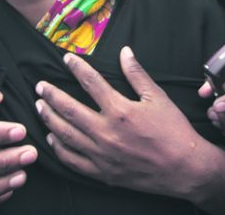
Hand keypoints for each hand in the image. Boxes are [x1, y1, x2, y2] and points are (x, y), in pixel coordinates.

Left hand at [35, 47, 224, 200]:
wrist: (184, 168)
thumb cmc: (174, 131)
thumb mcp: (158, 97)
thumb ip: (137, 74)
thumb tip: (125, 51)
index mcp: (120, 110)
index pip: (91, 82)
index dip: (77, 68)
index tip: (66, 59)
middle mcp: (106, 132)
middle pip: (69, 109)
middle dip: (51, 95)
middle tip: (40, 86)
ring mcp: (101, 155)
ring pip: (65, 134)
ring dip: (49, 118)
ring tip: (40, 107)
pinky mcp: (101, 172)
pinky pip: (72, 160)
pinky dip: (58, 148)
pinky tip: (52, 138)